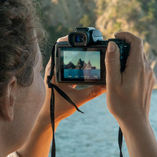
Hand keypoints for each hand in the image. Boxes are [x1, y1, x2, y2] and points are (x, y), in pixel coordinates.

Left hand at [16, 37, 104, 156]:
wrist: (50, 117)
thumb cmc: (59, 108)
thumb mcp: (78, 100)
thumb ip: (92, 92)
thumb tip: (106, 85)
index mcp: (54, 71)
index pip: (58, 48)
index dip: (68, 41)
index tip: (79, 39)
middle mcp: (53, 69)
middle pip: (63, 50)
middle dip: (76, 46)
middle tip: (88, 44)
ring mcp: (56, 72)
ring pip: (66, 57)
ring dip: (76, 54)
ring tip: (89, 51)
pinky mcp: (60, 76)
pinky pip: (68, 64)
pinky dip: (76, 63)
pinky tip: (87, 64)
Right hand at [105, 32, 155, 127]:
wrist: (135, 122)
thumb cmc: (122, 104)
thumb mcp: (112, 82)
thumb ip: (112, 61)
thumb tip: (112, 44)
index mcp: (138, 67)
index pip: (136, 41)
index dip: (126, 35)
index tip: (115, 36)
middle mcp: (147, 69)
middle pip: (138, 48)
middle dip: (125, 46)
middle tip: (111, 53)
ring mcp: (150, 76)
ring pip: (140, 58)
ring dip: (128, 56)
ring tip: (115, 66)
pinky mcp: (149, 82)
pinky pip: (142, 67)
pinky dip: (132, 65)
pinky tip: (122, 76)